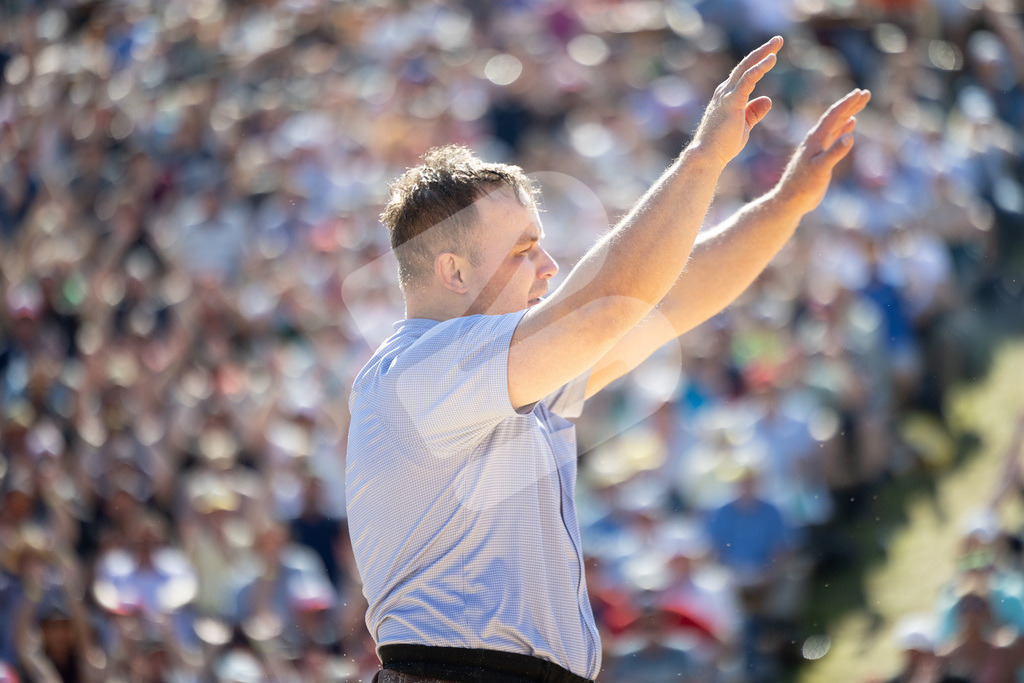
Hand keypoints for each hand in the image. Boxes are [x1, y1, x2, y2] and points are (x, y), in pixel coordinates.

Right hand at [692, 36, 781, 165]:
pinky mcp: (731, 102)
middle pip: (745, 65)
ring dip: (763, 53)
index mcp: (727, 96)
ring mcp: (726, 95)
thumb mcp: (744, 125)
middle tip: (778, 39)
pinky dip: (759, 68)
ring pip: (746, 68)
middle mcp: (725, 91)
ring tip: (777, 42)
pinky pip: (747, 80)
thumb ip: (754, 112)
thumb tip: (768, 99)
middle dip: (762, 51)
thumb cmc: (722, 145)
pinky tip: (771, 59)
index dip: (758, 62)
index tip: (772, 53)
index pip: (744, 74)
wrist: (707, 156)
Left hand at [771, 89, 871, 215]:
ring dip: (848, 113)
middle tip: (866, 93)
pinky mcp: (821, 156)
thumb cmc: (803, 186)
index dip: (847, 103)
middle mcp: (816, 140)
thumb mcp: (821, 169)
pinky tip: (851, 124)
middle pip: (835, 117)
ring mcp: (818, 147)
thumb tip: (850, 135)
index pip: (833, 115)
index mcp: (815, 139)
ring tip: (861, 103)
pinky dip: (843, 128)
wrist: (791, 200)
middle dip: (850, 104)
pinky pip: (834, 137)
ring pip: (836, 125)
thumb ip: (835, 152)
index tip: (860, 92)